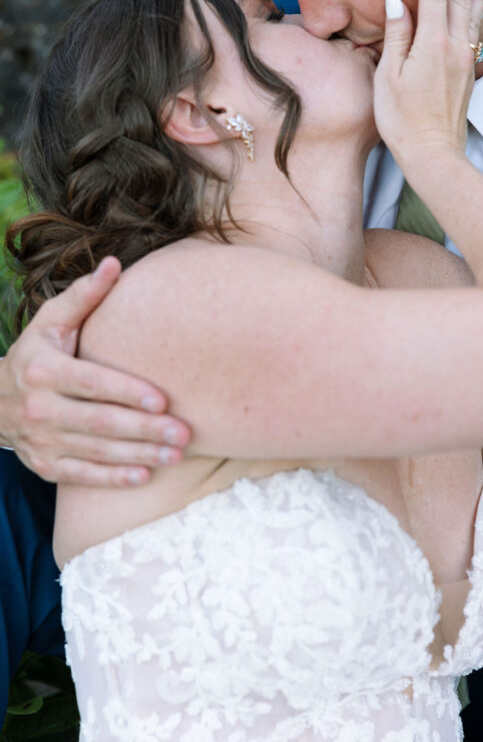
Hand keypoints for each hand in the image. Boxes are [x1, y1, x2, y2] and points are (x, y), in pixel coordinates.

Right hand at [0, 257, 189, 486]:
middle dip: (144, 430)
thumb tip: (114, 263)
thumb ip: (84, 296)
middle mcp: (40, 408)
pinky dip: (113, 478)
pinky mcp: (45, 466)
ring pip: (96, 451)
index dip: (127, 392)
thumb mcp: (51, 322)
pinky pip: (82, 475)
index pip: (91, 383)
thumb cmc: (38, 353)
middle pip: (99, 422)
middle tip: (184, 434)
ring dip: (139, 455)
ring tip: (177, 455)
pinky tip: (145, 476)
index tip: (163, 400)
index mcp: (44, 370)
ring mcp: (41, 441)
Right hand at [373, 0, 482, 164]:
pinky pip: (475, 30)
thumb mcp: (388, 78)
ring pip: (473, 10)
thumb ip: (396, 36)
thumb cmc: (403, 120)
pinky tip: (482, 0)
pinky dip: (479, 8)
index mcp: (431, 42)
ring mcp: (463, 58)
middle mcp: (453, 45)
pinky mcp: (467, 72)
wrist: (434, 154)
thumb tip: (397, 1)